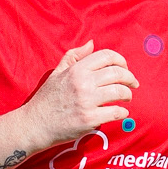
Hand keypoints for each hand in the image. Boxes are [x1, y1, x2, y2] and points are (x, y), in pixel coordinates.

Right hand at [21, 42, 137, 148]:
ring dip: (128, 94)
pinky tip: (121, 113)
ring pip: (120, 92)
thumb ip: (74, 56)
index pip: (107, 56)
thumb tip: (91, 43)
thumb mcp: (56, 73)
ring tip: (127, 98)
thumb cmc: (47, 99)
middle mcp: (83, 83)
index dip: (121, 60)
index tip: (125, 68)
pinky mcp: (89, 119)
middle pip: (118, 73)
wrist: (35, 124)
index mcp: (76, 69)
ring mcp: (87, 102)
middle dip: (130, 78)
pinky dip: (123, 113)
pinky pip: (116, 113)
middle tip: (133, 84)